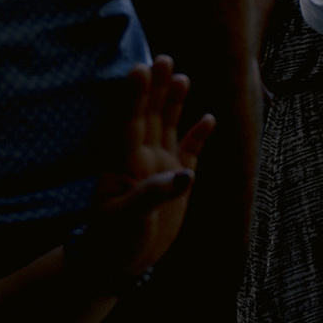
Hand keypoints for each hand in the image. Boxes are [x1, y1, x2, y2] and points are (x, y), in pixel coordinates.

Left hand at [89, 58, 217, 289]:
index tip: (140, 68)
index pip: (131, 123)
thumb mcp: (128, 220)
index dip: (135, 96)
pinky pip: (190, 153)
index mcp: (125, 164)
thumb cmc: (114, 241)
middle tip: (162, 58)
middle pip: (149, 116)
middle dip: (155, 88)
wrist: (119, 264)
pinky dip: (198, 136)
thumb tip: (185, 175)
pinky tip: (207, 118)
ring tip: (180, 76)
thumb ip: (154, 194)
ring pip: (167, 127)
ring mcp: (160, 169)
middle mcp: (142, 160)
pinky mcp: (177, 183)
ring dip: (172, 103)